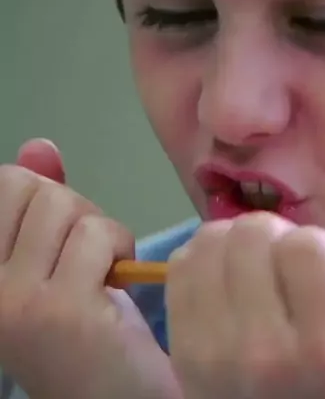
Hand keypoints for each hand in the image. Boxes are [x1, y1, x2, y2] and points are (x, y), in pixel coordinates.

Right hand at [0, 139, 181, 398]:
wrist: (117, 394)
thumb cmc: (86, 328)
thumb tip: (38, 145)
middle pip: (34, 188)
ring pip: (66, 206)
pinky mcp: (59, 309)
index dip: (44, 196)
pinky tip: (116, 283)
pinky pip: (97, 234)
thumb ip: (40, 207)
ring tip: (103, 270)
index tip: (59, 237)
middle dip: (74, 211)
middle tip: (86, 255)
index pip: (4, 183)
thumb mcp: (56, 258)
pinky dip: (119, 248)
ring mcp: (12, 300)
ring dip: (100, 232)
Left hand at [166, 212, 324, 398]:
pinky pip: (184, 261)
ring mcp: (212, 350)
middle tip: (291, 273)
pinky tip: (230, 279)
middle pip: (255, 234)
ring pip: (215, 238)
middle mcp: (263, 351)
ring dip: (242, 243)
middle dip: (279, 240)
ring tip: (261, 273)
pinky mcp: (181, 345)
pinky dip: (209, 256)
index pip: (307, 244)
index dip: (321, 246)